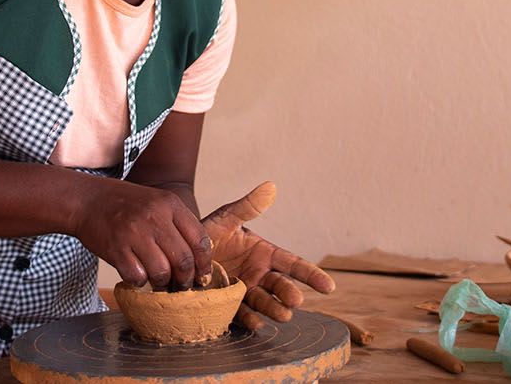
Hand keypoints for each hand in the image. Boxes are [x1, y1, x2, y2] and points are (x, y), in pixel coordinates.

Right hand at [71, 178, 212, 289]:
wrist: (87, 200)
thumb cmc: (126, 205)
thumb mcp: (157, 202)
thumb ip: (178, 225)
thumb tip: (198, 260)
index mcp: (170, 204)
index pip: (199, 240)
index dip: (204, 263)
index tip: (202, 275)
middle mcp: (154, 217)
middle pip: (183, 260)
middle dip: (186, 279)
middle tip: (183, 285)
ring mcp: (134, 233)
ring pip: (162, 272)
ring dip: (163, 283)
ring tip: (160, 282)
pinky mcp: (116, 249)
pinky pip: (137, 277)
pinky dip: (140, 282)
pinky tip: (138, 275)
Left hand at [202, 181, 335, 329]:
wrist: (181, 250)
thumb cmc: (209, 232)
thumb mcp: (226, 217)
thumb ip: (248, 206)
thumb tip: (270, 187)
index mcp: (264, 254)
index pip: (293, 265)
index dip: (311, 275)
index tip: (328, 286)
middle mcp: (258, 275)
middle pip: (280, 286)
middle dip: (289, 293)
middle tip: (295, 300)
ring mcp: (244, 291)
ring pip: (264, 302)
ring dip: (274, 309)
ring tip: (283, 314)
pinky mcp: (228, 304)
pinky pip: (240, 313)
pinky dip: (249, 319)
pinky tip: (256, 323)